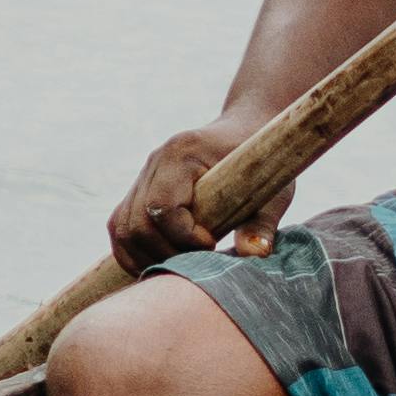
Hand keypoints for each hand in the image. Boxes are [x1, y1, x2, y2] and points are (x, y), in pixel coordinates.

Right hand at [110, 127, 273, 268]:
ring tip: (181, 264)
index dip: (184, 236)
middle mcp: (154, 162)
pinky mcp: (139, 191)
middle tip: (197, 260)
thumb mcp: (273, 192)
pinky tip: (163, 261)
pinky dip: (135, 252)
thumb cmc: (263, 162)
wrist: (246, 131)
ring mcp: (143, 176)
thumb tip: (254, 253)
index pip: (162, 207)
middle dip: (165, 252)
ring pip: (122, 229)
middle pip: (136, 224)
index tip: (212, 243)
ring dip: (147, 257)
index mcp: (182, 153)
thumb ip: (262, 224)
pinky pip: (122, 227)